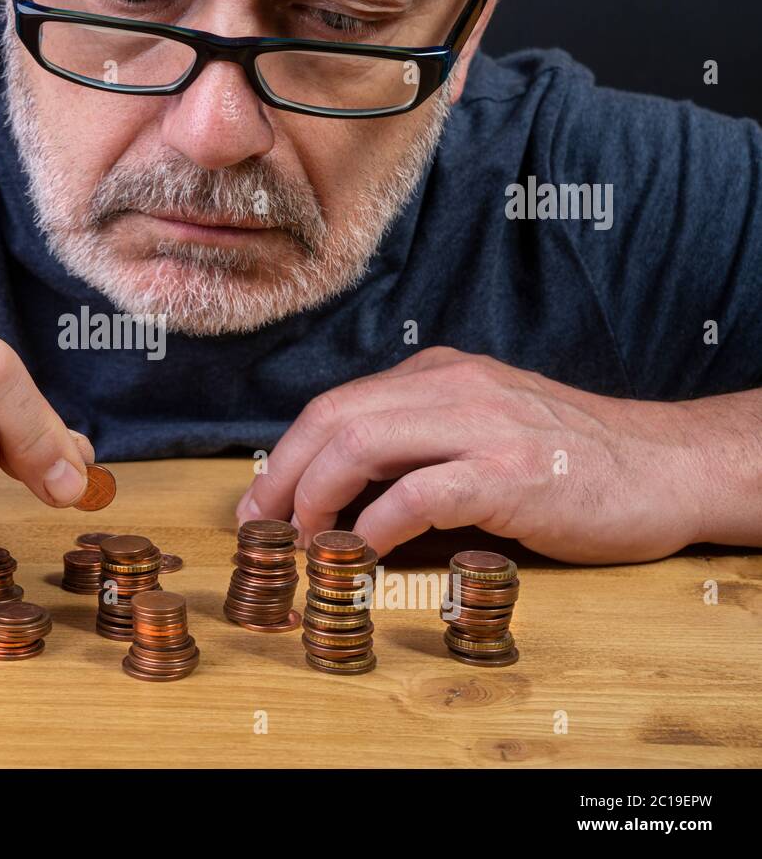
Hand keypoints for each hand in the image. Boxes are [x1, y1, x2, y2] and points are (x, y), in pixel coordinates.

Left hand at [236, 347, 706, 563]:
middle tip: (263, 529)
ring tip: (306, 543)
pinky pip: (418, 494)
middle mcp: (453, 386)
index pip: (333, 405)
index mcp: (438, 374)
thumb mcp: (481, 427)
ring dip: (316, 499)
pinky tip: (364, 552)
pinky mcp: (512, 473)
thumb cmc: (567, 458)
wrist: (665, 466)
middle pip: (331, 419)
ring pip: (361, 445)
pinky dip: (376, 526)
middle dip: (282, 477)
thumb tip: (334, 493)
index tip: (261, 503)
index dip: (284, 456)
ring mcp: (483, 425)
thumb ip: (416, 443)